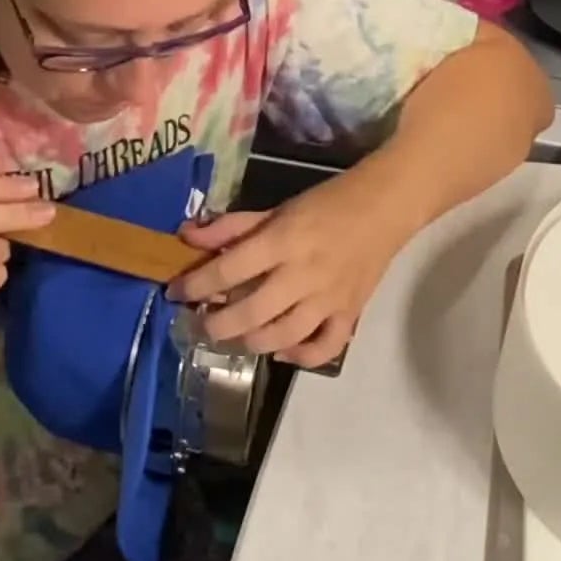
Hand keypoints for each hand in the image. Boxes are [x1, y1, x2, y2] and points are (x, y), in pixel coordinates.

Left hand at [171, 184, 404, 368]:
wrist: (386, 207)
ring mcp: (329, 299)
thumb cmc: (326, 203)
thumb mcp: (276, 208)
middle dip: (217, 324)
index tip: (174, 293)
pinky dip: (300, 356)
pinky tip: (281, 350)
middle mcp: (303, 274)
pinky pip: (324, 348)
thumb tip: (187, 237)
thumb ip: (232, 226)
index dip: (195, 284)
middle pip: (251, 312)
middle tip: (201, 323)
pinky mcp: (350, 314)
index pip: (229, 269)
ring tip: (235, 335)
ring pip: (283, 336)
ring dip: (251, 341)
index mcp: (283, 241)